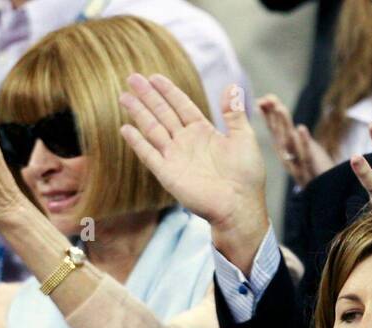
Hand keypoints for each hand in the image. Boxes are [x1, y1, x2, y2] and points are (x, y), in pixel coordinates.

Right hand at [119, 77, 267, 270]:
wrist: (239, 205)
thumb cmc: (247, 174)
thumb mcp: (244, 138)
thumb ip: (234, 113)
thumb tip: (231, 87)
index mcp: (204, 132)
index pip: (182, 106)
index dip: (168, 91)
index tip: (154, 77)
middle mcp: (187, 142)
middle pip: (163, 113)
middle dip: (148, 96)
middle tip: (133, 78)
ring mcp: (176, 157)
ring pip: (153, 129)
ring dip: (139, 113)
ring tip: (124, 96)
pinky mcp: (168, 174)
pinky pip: (149, 155)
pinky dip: (137, 142)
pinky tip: (125, 128)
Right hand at [258, 94, 333, 188]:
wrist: (326, 189)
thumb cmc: (311, 165)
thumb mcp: (297, 143)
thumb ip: (285, 126)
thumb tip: (274, 104)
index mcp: (283, 150)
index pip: (273, 129)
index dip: (267, 115)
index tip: (261, 100)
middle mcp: (287, 157)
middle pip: (278, 135)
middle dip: (272, 117)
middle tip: (268, 100)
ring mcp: (298, 163)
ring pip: (289, 143)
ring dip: (283, 125)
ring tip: (280, 108)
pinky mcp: (311, 168)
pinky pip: (306, 154)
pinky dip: (303, 141)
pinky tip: (301, 128)